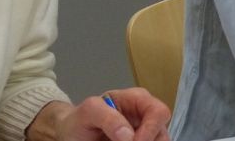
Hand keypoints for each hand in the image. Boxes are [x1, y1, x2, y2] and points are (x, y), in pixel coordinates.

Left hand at [32, 88, 169, 140]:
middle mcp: (145, 117)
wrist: (72, 133)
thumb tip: (128, 135)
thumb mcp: (88, 111)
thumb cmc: (80, 119)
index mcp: (137, 99)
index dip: (151, 129)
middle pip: (162, 134)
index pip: (158, 112)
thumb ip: (106, 116)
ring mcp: (145, 134)